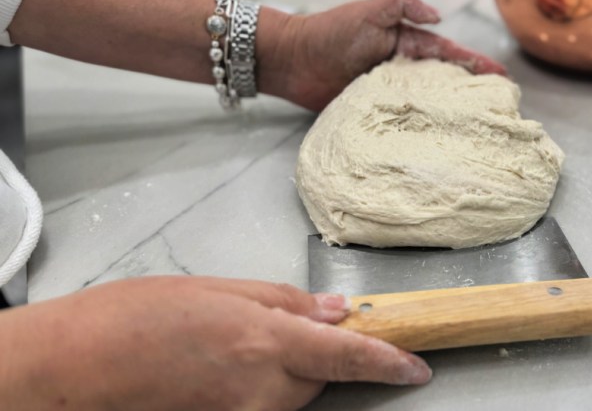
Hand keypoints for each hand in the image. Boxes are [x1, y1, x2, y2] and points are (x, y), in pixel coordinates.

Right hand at [0, 276, 431, 409]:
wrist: (79, 365)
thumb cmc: (139, 317)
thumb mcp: (220, 289)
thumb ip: (287, 302)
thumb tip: (337, 310)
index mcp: (268, 340)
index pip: (351, 356)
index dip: (390, 363)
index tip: (416, 368)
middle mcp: (264, 388)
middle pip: (320, 377)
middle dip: (313, 355)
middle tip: (270, 331)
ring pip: (293, 396)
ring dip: (283, 374)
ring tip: (228, 349)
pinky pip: (263, 409)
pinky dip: (258, 391)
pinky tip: (220, 371)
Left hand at [259, 0, 507, 110]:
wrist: (292, 59)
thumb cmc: (330, 32)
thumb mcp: (370, 10)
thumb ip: (403, 4)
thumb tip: (440, 18)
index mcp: (406, 43)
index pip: (448, 53)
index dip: (475, 64)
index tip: (502, 77)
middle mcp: (401, 69)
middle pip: (443, 82)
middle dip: (470, 93)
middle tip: (498, 109)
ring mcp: (387, 93)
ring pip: (425, 104)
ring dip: (448, 116)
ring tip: (475, 132)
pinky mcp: (371, 113)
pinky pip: (399, 123)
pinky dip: (417, 132)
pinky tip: (434, 144)